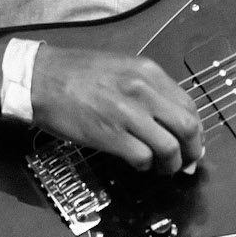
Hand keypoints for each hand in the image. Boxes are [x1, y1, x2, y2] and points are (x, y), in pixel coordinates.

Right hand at [30, 47, 204, 174]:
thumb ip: (148, 89)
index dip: (196, 129)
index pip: (189, 105)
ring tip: (164, 169)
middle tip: (187, 162)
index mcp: (148, 72)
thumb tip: (170, 117)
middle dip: (192, 150)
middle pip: (187, 128)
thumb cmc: (75, 73)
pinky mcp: (111, 135)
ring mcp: (127, 114)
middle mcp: (143, 91)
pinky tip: (140, 165)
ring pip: (169, 148)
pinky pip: (143, 158)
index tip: (193, 142)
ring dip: (171, 164)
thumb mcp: (120, 67)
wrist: (39, 79)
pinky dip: (146, 166)